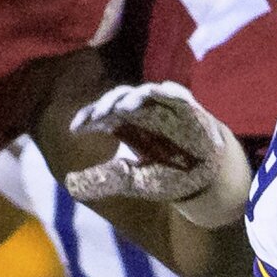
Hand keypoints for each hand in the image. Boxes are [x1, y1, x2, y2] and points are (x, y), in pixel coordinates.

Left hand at [65, 82, 252, 227]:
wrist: (206, 182)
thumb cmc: (169, 176)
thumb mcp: (134, 181)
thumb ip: (107, 179)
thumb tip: (71, 183)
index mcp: (128, 126)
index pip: (103, 113)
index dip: (89, 117)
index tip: (75, 129)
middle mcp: (144, 114)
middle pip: (120, 98)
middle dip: (108, 103)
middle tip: (99, 115)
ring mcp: (167, 110)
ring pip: (146, 93)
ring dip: (135, 97)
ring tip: (125, 107)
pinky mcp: (190, 112)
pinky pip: (180, 97)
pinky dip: (172, 93)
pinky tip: (162, 93)